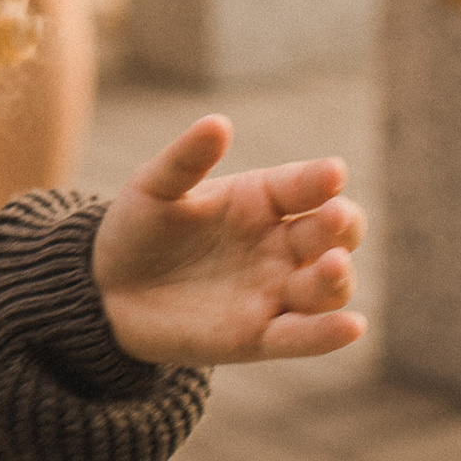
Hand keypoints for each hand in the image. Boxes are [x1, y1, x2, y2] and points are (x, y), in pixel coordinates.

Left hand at [91, 114, 364, 367]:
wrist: (109, 291)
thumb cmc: (139, 229)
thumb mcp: (155, 188)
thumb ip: (186, 159)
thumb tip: (217, 123)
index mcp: (263, 199)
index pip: (306, 185)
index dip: (321, 179)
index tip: (332, 173)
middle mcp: (280, 244)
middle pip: (333, 234)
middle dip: (342, 225)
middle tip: (336, 217)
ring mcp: (274, 290)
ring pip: (326, 286)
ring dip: (337, 277)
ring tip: (332, 265)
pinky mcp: (260, 336)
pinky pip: (302, 336)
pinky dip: (328, 334)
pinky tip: (351, 326)